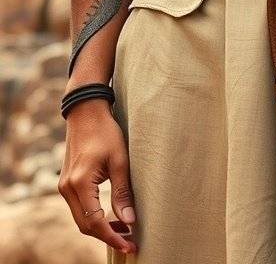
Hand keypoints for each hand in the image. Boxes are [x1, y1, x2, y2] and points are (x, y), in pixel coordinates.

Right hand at [57, 98, 137, 253]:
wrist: (86, 112)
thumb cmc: (105, 132)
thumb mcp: (119, 160)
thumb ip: (122, 192)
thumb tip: (130, 221)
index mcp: (79, 183)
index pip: (95, 222)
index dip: (113, 237)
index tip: (130, 245)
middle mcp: (67, 188)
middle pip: (85, 225)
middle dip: (107, 236)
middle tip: (130, 242)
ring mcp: (64, 186)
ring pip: (81, 219)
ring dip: (100, 228)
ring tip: (124, 229)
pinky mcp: (67, 182)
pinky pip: (79, 208)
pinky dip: (93, 216)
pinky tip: (110, 215)